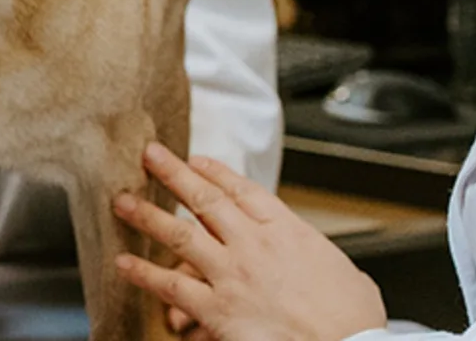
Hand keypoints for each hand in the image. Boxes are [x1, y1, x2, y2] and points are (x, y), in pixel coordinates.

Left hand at [111, 145, 386, 340]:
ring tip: (123, 202)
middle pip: (205, 200)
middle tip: (150, 156)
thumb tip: (327, 268)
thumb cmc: (353, 320)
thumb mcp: (347, 273)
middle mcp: (255, 244)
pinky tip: (124, 263)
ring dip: (147, 215)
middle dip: (174, 174)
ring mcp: (232, 274)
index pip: (243, 190)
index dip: (216, 172)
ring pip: (180, 235)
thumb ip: (322, 263)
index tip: (198, 161)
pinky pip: (172, 286)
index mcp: (288, 230)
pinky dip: (145, 274)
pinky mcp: (217, 308)